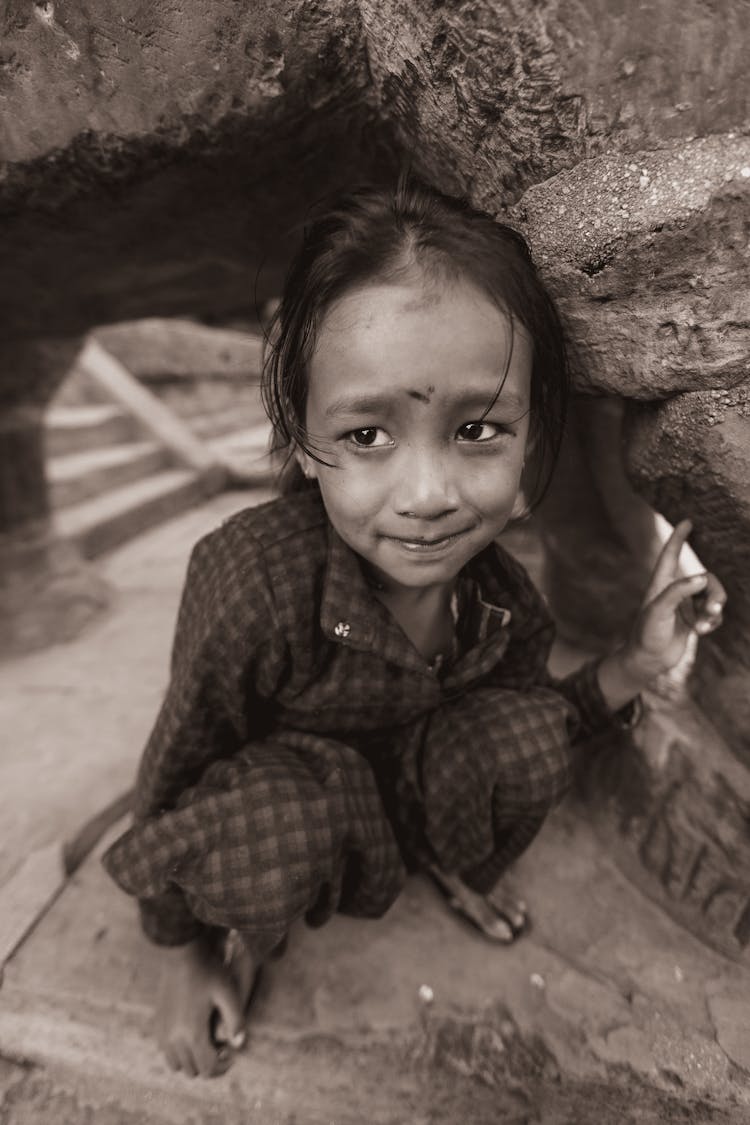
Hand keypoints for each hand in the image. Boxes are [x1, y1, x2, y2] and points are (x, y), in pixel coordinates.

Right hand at [154, 936, 246, 1077]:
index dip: (223, 1066)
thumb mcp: (228, 993)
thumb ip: (236, 1020)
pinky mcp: (157, 1023)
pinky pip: (165, 1050)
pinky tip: (191, 1031)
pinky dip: (178, 1050)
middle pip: (192, 1070)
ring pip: (176, 1064)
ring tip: (206, 1040)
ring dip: (192, 1059)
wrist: (181, 953)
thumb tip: (239, 1045)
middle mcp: (174, 1038)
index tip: (231, 1052)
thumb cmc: (209, 971)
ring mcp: (162, 1031)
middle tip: (221, 1044)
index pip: (207, 1069)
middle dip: (208, 1063)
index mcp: (193, 1033)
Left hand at [623, 518, 725, 684]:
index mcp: (661, 584)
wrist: (648, 662)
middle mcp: (675, 592)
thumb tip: (702, 578)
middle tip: (712, 610)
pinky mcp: (694, 621)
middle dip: (714, 593)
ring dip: (714, 610)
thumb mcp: (659, 610)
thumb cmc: (647, 634)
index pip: (670, 555)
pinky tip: (703, 632)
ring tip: (704, 625)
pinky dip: (713, 621)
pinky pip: (714, 614)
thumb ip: (679, 591)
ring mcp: (686, 607)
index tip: (688, 521)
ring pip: (713, 597)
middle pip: (705, 579)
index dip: (679, 538)